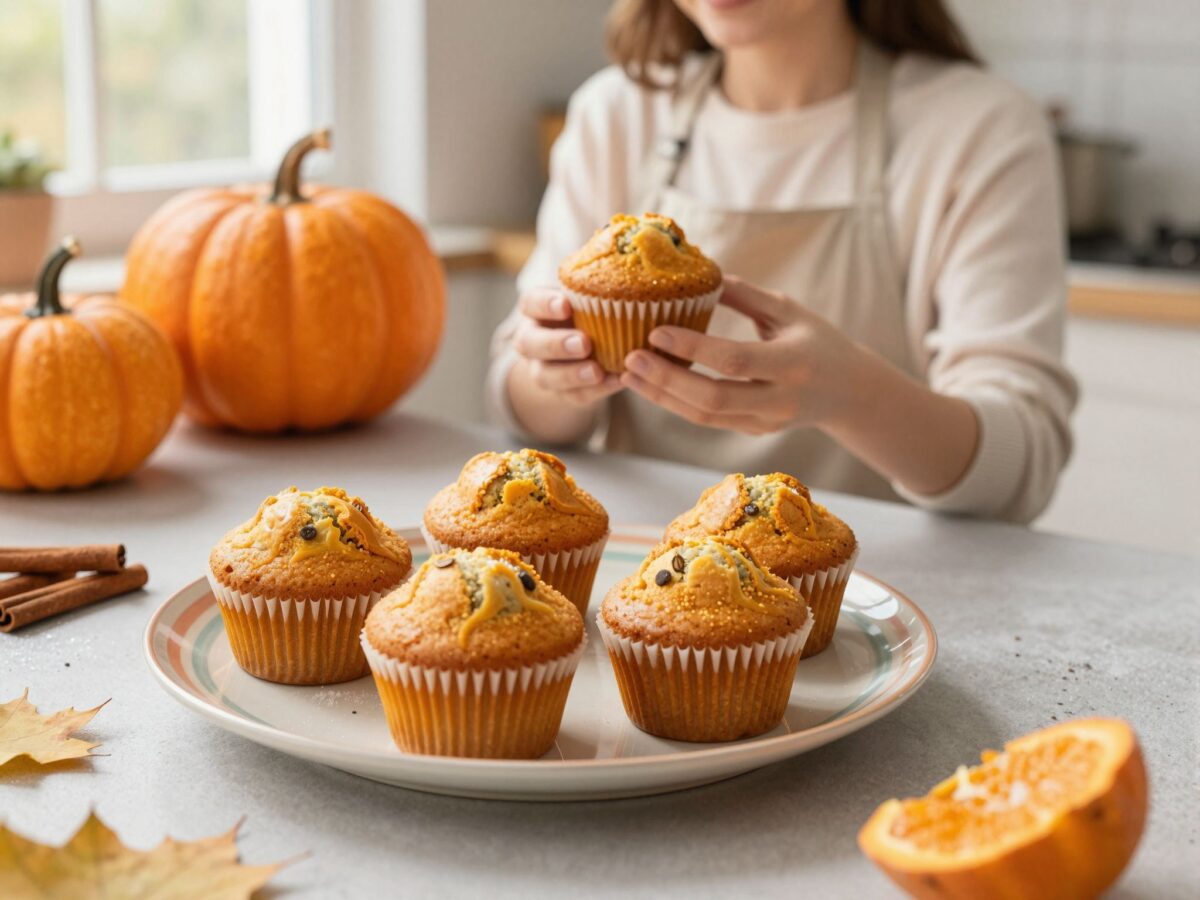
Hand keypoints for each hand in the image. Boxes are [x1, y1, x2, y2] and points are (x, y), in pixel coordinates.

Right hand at [512, 288, 621, 406]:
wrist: (578, 351)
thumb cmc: (589, 311)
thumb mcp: (588, 294)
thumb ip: (601, 283)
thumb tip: (635, 262)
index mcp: (536, 309)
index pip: (530, 303)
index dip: (544, 304)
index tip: (566, 304)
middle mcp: (532, 339)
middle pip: (530, 343)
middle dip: (556, 344)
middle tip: (584, 343)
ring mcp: (543, 368)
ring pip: (546, 375)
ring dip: (572, 374)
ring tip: (597, 371)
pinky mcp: (562, 393)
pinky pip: (575, 395)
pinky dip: (596, 391)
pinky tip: (617, 382)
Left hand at [619, 275, 864, 434]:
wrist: (849, 392)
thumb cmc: (818, 341)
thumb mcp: (789, 311)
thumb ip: (746, 296)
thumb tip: (700, 275)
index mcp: (792, 364)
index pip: (734, 360)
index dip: (692, 348)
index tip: (655, 331)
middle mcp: (779, 400)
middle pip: (713, 399)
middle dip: (666, 381)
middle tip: (630, 358)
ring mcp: (765, 423)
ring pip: (705, 417)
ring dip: (662, 397)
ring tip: (629, 374)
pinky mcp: (753, 432)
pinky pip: (708, 420)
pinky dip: (676, 403)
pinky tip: (651, 384)